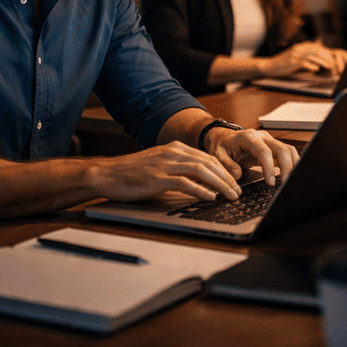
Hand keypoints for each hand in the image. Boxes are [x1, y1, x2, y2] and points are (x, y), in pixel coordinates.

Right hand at [87, 141, 242, 202]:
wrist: (107, 174)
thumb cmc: (133, 173)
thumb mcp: (160, 166)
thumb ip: (179, 169)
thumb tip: (200, 182)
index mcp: (176, 149)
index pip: (207, 158)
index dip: (224, 170)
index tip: (235, 182)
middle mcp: (173, 153)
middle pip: (209, 163)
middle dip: (227, 178)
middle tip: (238, 191)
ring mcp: (165, 164)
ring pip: (201, 171)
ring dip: (220, 184)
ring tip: (231, 195)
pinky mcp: (158, 178)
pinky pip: (185, 183)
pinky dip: (200, 190)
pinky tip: (210, 197)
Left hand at [206, 127, 300, 187]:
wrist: (223, 137)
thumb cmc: (221, 146)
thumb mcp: (217, 155)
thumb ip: (227, 165)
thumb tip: (238, 175)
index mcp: (248, 137)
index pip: (264, 152)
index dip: (269, 167)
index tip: (270, 183)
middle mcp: (262, 137)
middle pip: (281, 149)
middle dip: (286, 167)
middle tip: (285, 184)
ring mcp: (269, 140)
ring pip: (288, 149)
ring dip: (293, 165)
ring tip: (291, 181)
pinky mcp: (273, 146)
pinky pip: (287, 152)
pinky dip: (292, 162)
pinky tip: (292, 174)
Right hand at [261, 41, 346, 76]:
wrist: (269, 66)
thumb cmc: (284, 65)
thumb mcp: (296, 58)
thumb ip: (306, 58)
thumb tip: (319, 63)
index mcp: (301, 47)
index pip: (318, 48)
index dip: (327, 53)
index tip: (334, 60)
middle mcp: (299, 49)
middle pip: (317, 50)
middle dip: (327, 57)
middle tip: (335, 64)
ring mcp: (295, 54)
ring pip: (312, 56)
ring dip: (322, 62)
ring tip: (329, 67)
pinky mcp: (291, 62)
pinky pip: (303, 62)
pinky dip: (311, 66)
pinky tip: (316, 70)